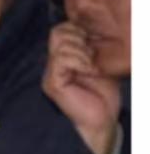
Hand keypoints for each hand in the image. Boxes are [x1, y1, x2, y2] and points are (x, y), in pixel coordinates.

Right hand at [43, 21, 122, 153]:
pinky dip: (79, 62)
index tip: (93, 43)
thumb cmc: (102, 98)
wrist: (100, 123)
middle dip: (78, 38)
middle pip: (57, 33)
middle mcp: (53, 63)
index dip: (77, 30)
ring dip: (82, 52)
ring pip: (61, 45)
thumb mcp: (99, 68)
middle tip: (92, 54)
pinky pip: (61, 60)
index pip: (60, 31)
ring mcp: (51, 73)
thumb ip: (91, 52)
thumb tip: (93, 34)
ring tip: (92, 66)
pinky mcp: (53, 83)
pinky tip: (90, 71)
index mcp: (62, 58)